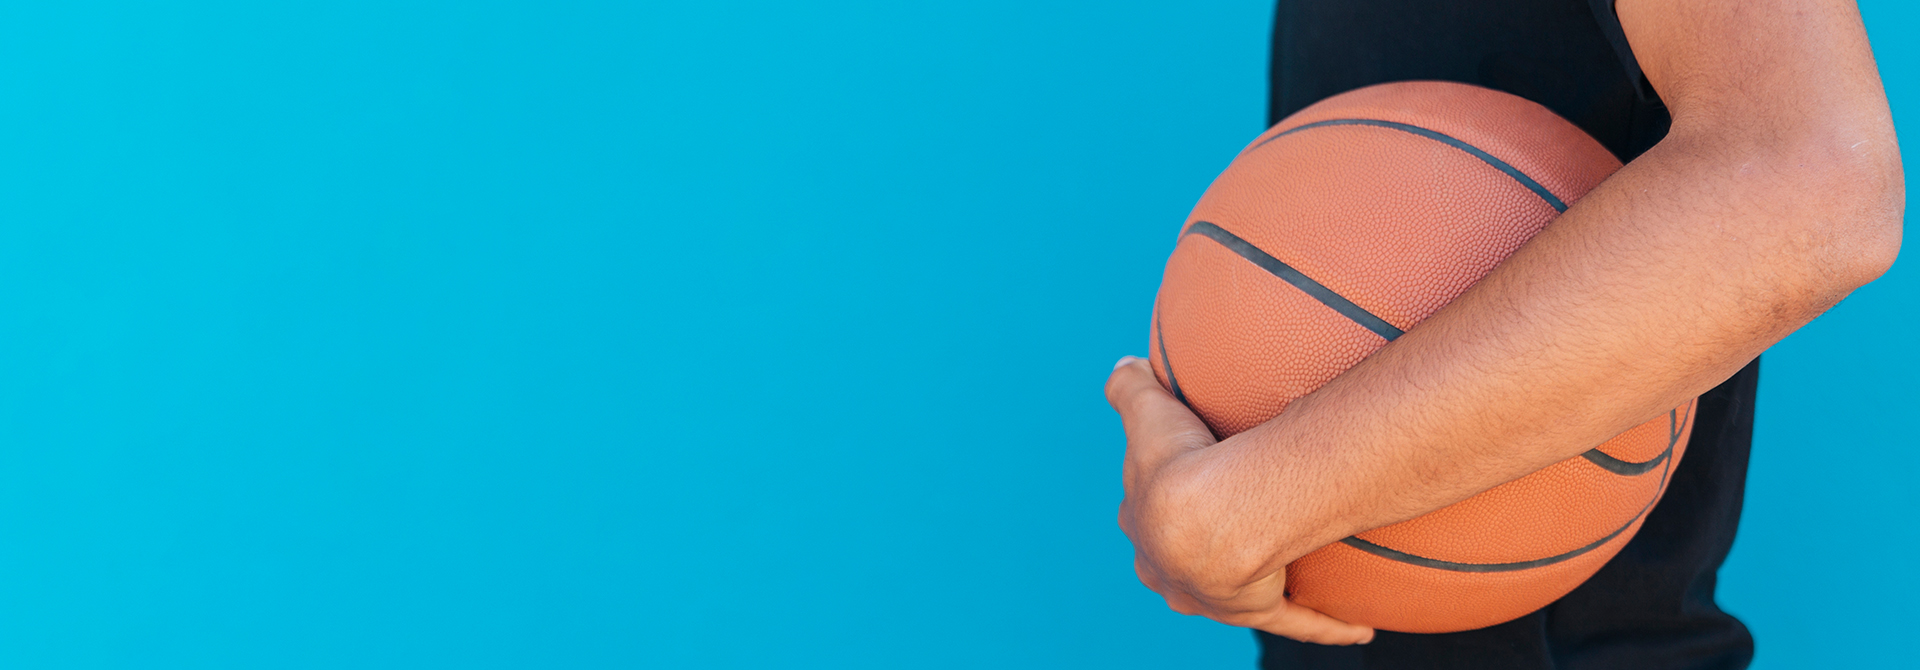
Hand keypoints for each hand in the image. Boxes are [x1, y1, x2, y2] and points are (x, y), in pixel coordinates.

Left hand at [1106, 355, 1372, 645]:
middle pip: (1181, 560)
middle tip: (1231, 522)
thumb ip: (1128, 385)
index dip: (1159, 497)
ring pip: (1232, 594)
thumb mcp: (1146, 410)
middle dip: (1197, 549)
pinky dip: (1326, 625)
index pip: (1146, 514)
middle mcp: (1170, 572)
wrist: (1210, 516)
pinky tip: (1357, 628)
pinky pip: (1297, 622)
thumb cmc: (1178, 462)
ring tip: (1277, 568)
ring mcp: (1212, 597)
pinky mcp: (1256, 610)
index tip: (1179, 479)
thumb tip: (1125, 364)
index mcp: (1144, 527)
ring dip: (1252, 587)